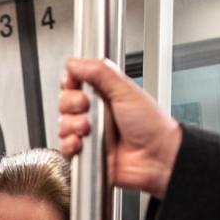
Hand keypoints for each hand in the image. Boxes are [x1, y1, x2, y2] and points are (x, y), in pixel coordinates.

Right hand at [58, 57, 180, 198]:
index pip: (74, 83)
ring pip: (62, 126)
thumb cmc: (150, 125)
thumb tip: (74, 63)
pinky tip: (82, 143)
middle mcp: (94, 114)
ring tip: (87, 128)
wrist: (157, 156)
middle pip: (64, 103)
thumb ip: (99, 71)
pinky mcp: (86, 155)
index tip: (75, 83)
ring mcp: (89, 135)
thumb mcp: (125, 89)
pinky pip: (65, 149)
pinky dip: (70, 145)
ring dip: (71, 125)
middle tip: (85, 106)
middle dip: (70, 103)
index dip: (70, 82)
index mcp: (103, 95)